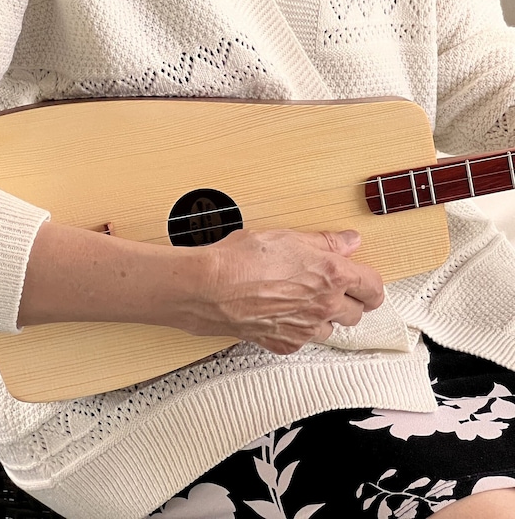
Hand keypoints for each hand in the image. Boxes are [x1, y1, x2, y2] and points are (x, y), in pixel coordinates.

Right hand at [187, 229, 383, 353]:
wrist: (209, 288)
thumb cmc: (242, 258)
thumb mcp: (287, 238)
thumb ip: (325, 242)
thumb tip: (349, 241)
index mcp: (331, 275)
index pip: (373, 288)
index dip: (371, 285)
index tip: (365, 283)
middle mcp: (324, 305)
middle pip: (357, 313)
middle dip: (348, 301)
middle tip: (330, 289)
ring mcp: (305, 329)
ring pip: (331, 330)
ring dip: (324, 318)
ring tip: (301, 300)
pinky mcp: (285, 343)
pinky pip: (304, 340)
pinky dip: (298, 329)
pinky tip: (280, 313)